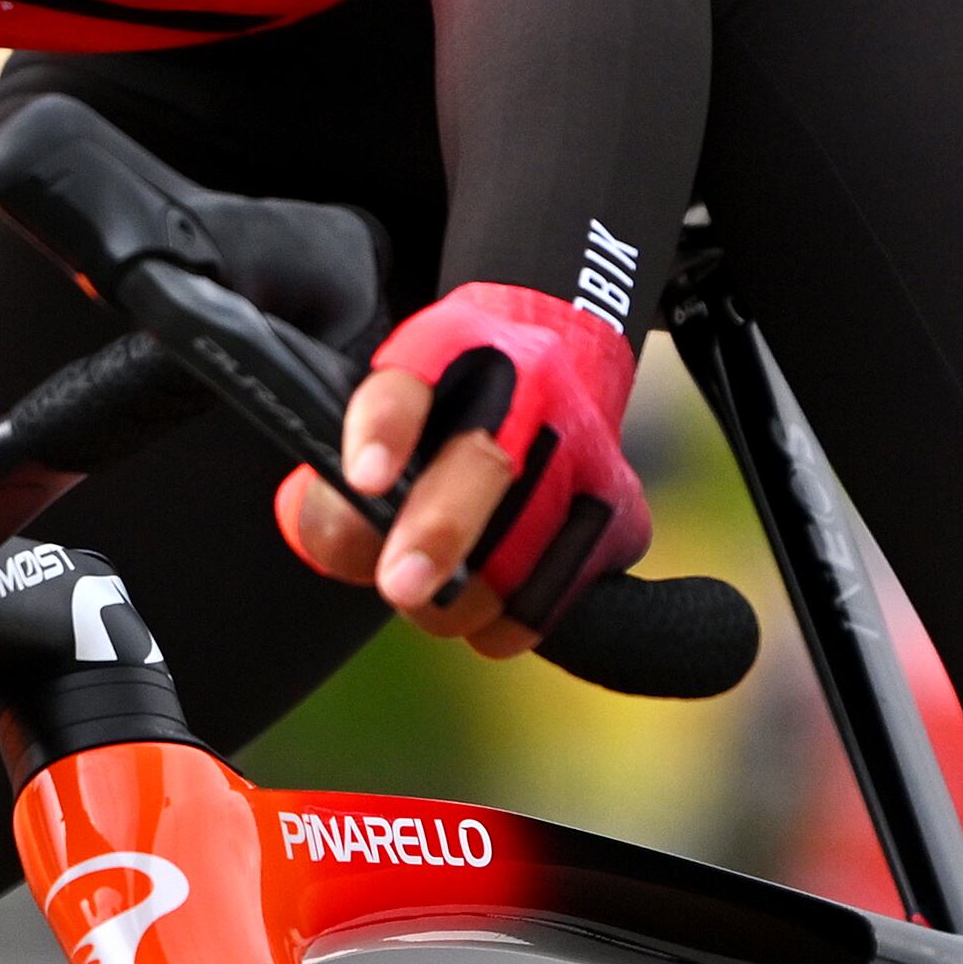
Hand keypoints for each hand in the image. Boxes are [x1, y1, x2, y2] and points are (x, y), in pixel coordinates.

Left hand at [274, 283, 647, 649]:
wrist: (563, 358)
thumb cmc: (447, 408)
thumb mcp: (386, 415)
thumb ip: (344, 479)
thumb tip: (345, 546)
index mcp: (446, 346)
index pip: (406, 382)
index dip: (386, 429)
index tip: (365, 479)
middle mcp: (526, 383)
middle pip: (483, 463)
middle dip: (440, 531)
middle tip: (400, 584)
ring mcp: (583, 444)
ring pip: (524, 545)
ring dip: (462, 595)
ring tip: (428, 598)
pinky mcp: (618, 508)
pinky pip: (561, 592)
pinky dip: (511, 617)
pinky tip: (487, 606)